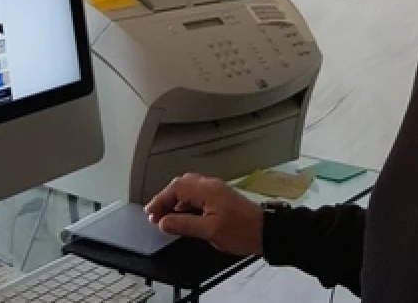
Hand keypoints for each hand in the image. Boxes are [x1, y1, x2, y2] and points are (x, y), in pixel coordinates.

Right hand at [144, 173, 263, 255]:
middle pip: (181, 185)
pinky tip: (184, 218)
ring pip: (189, 190)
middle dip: (165, 199)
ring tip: (166, 218)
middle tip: (155, 215)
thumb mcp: (209, 231)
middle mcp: (211, 186)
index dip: (159, 200)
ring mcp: (217, 191)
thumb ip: (184, 225)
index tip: (150, 213)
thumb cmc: (243, 230)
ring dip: (175, 201)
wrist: (267, 232)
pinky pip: (197, 196)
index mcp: (207, 190)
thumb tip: (164, 222)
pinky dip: (186, 204)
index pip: (175, 188)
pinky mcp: (221, 198)